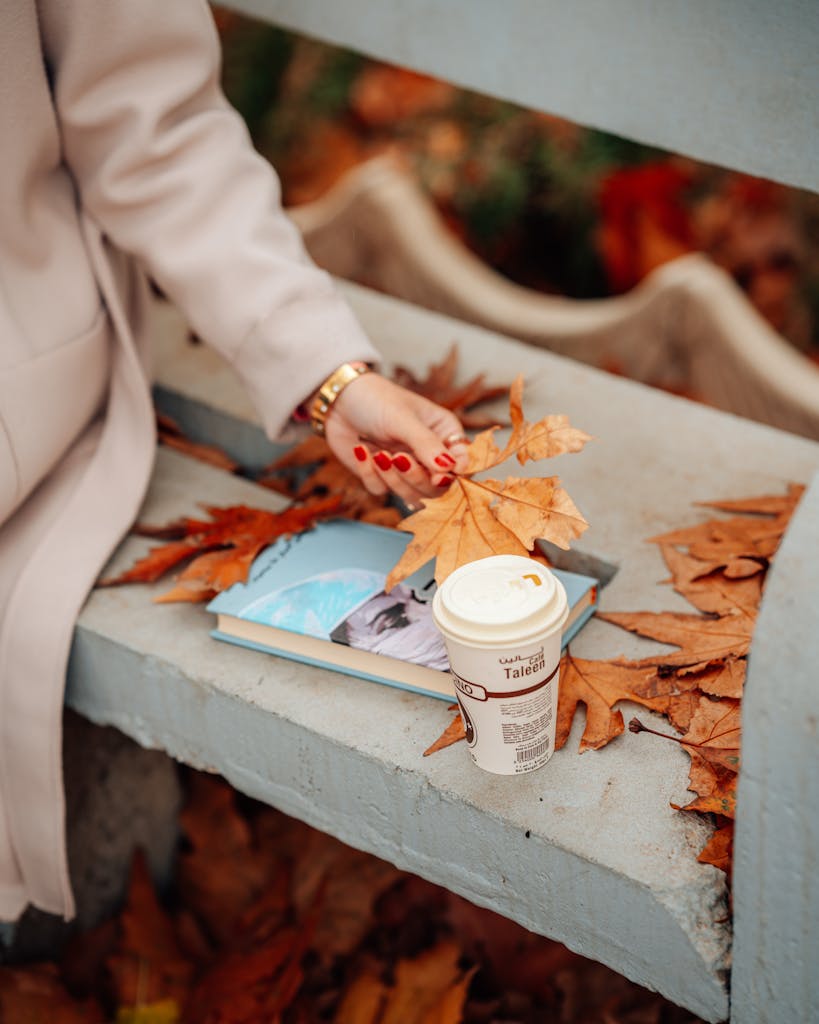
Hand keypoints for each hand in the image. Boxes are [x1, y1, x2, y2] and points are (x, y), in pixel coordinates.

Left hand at [324, 372, 468, 504]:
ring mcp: (407, 469)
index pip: (462, 464)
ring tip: (378, 454)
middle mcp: (430, 455)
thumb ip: (426, 445)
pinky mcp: (383, 477)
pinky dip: (370, 475)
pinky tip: (362, 451)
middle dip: (417, 478)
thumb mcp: (403, 419)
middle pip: (438, 488)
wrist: (338, 400)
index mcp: (445, 434)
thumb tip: (449, 469)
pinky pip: (382, 491)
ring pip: (411, 495)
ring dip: (393, 479)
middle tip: (398, 459)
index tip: (439, 476)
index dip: (453, 475)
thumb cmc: (376, 399)